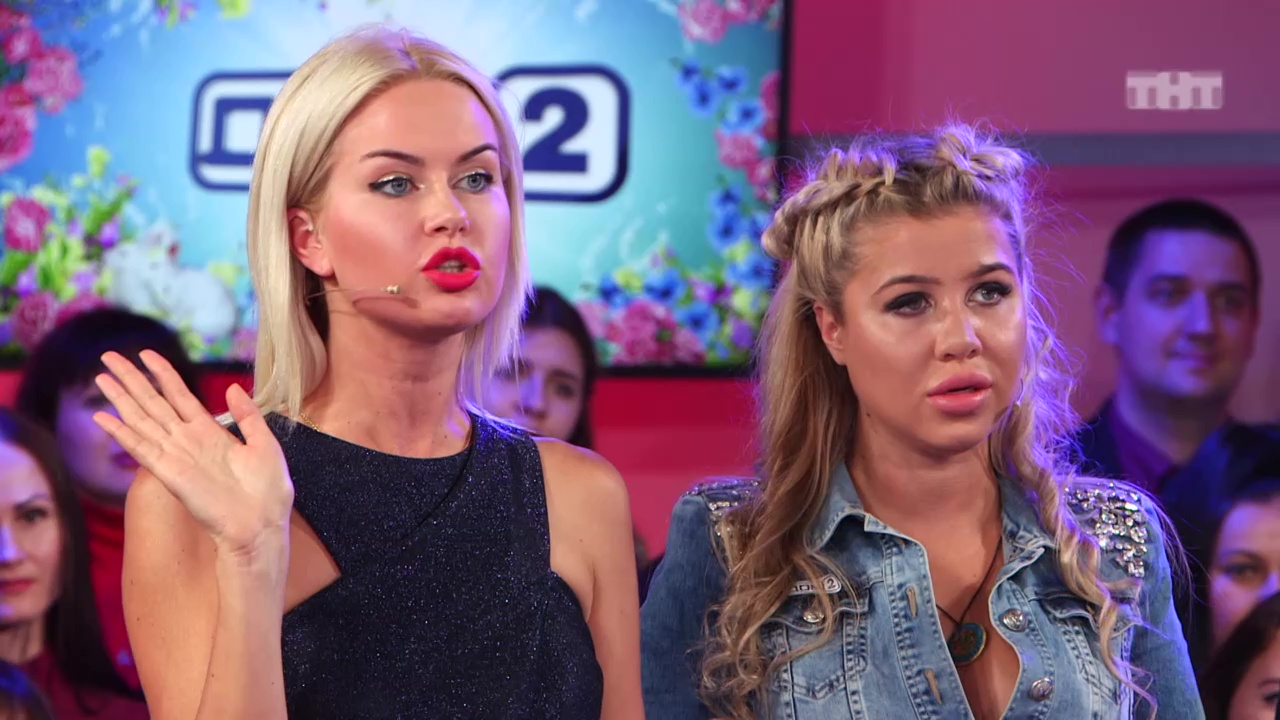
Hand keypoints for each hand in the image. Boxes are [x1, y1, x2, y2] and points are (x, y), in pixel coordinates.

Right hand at [93, 350, 293, 563]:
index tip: (146, 354)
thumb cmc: (267, 490)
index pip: (180, 395)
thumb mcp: (264, 443)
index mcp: (209, 432)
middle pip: (153, 402)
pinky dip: (121, 433)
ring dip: (121, 398)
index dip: (163, 373)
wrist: (262, 523)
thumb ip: (247, 415)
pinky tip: (103, 417)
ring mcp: (176, 455)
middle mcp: (187, 440)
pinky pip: (141, 448)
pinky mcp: (169, 472)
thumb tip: (232, 387)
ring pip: (142, 419)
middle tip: (109, 356)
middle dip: (132, 379)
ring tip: (100, 376)